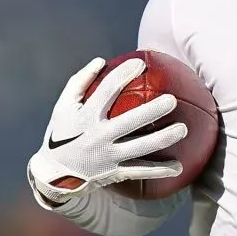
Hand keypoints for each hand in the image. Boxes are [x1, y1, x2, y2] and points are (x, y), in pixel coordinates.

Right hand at [27, 57, 186, 204]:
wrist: (53, 175)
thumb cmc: (61, 133)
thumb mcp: (63, 106)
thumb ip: (80, 81)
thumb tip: (100, 60)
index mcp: (86, 117)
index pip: (106, 91)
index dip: (123, 75)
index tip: (141, 63)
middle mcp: (98, 137)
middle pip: (130, 122)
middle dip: (152, 111)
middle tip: (172, 100)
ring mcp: (108, 157)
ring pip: (141, 148)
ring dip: (163, 139)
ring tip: (183, 129)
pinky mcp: (115, 173)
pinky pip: (141, 171)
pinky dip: (160, 170)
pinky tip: (180, 166)